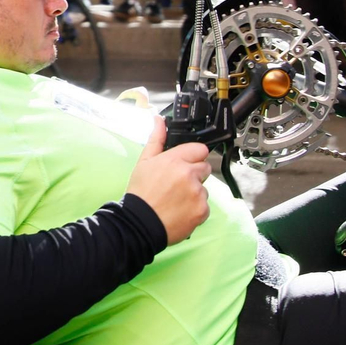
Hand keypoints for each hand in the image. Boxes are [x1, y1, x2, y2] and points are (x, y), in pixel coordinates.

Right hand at [127, 118, 211, 245]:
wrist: (140, 224)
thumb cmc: (141, 194)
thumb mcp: (144, 162)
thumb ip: (156, 139)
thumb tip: (159, 120)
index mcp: (175, 160)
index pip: (200, 149)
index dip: (192, 157)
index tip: (184, 165)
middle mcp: (189, 174)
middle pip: (204, 168)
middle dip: (194, 175)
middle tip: (177, 185)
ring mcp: (197, 193)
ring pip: (204, 188)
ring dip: (194, 193)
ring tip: (176, 200)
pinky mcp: (202, 210)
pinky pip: (205, 206)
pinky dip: (195, 209)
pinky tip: (180, 210)